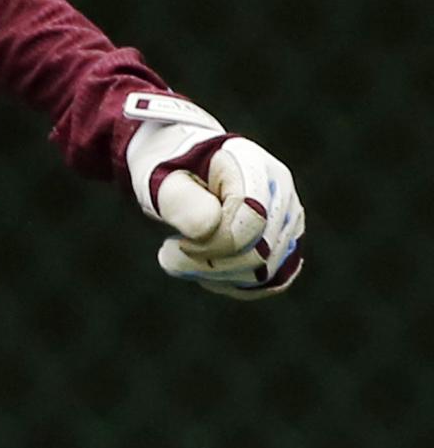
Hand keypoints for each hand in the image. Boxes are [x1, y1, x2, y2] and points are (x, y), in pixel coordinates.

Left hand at [126, 93, 303, 297]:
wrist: (178, 170)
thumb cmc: (167, 171)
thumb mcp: (159, 179)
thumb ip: (181, 200)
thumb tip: (211, 227)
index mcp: (250, 163)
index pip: (250, 220)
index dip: (212, 243)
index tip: (176, 242)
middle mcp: (280, 189)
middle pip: (261, 251)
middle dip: (209, 263)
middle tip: (170, 254)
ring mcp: (288, 217)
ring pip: (267, 272)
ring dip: (217, 276)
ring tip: (184, 258)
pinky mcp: (286, 243)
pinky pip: (272, 281)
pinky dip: (234, 284)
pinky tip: (205, 270)